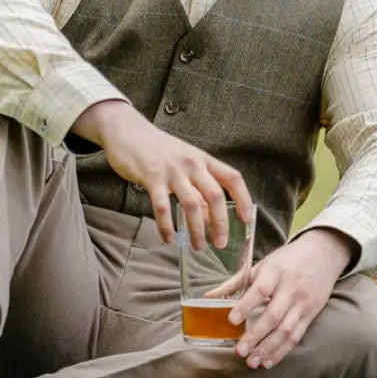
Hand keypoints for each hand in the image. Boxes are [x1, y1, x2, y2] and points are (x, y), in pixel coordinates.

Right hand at [73, 100, 251, 248]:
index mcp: (204, 159)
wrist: (129, 131)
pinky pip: (162, 206)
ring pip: (192, 204)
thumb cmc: (160, 150)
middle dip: (221, 223)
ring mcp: (172, 171)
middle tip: (220, 243)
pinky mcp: (151, 177)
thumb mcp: (186, 162)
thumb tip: (211, 216)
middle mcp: (192, 164)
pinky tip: (169, 239)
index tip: (247, 220)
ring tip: (197, 246)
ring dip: (197, 229)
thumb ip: (199, 186)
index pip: (233, 178)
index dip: (243, 199)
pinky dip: (166, 226)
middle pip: (215, 196)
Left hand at [228, 228, 353, 369]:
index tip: (232, 320)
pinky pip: (297, 335)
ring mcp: (303, 302)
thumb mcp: (264, 264)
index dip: (245, 306)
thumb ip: (237, 282)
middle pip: (273, 315)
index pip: (260, 290)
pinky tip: (269, 361)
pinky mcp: (312, 312)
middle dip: (256, 335)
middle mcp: (291, 288)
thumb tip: (207, 298)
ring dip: (269, 348)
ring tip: (253, 362)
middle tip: (239, 351)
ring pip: (286, 329)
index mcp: (275, 272)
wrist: (325, 253)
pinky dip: (283, 350)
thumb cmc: (288, 259)